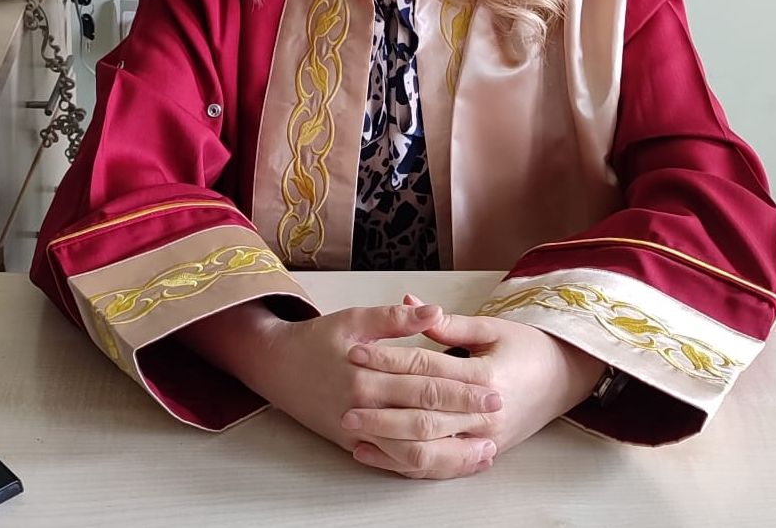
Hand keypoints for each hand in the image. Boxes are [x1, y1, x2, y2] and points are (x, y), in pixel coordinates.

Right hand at [184, 300, 501, 476]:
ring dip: (451, 453)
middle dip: (464, 416)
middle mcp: (365, 405)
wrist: (277, 368)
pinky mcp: (356, 445)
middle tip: (498, 414)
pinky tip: (450, 462)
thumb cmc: (318, 340)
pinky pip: (395, 462)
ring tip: (485, 450)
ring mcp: (360, 431)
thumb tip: (434, 311)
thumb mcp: (354, 318)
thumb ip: (395, 318)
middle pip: (423, 417)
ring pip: (412, 450)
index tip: (492, 385)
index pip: (423, 379)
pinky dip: (425, 465)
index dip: (460, 384)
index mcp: (367, 371)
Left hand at [342, 291, 604, 476]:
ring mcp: (484, 439)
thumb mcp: (491, 327)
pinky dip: (402, 463)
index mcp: (487, 376)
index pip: (427, 370)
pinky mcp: (481, 454)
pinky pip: (437, 466)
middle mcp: (485, 414)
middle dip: (382, 410)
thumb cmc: (527, 347)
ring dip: (388, 442)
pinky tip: (374, 454)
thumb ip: (448, 324)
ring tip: (353, 433)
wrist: (564, 379)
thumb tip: (407, 303)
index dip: (390, 362)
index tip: (358, 353)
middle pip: (423, 415)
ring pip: (428, 450)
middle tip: (345, 403)